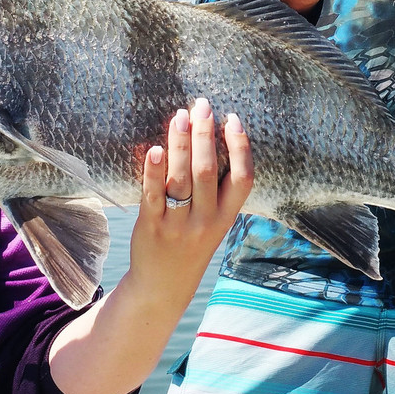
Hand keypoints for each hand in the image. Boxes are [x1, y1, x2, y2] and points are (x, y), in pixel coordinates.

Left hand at [47, 98, 252, 393]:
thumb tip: (208, 137)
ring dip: (182, 144)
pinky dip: (154, 171)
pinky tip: (154, 149)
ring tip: (179, 116)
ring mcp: (179, 225)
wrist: (162, 287)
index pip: (243, 180)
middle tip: (201, 106)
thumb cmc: (188, 244)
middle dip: (206, 135)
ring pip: (183, 179)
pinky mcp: (152, 226)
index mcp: (225, 217)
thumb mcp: (212, 222)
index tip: (232, 118)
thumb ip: (215, 190)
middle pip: (209, 172)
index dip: (241, 148)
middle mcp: (206, 221)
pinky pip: (153, 196)